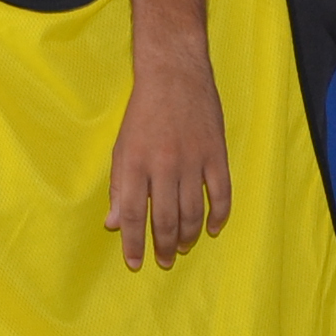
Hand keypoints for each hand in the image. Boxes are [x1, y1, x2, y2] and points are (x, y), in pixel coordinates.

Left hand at [108, 42, 229, 268]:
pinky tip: (213, 229)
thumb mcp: (121, 147)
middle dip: (164, 246)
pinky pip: (221, 193)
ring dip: (189, 235)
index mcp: (135, 163)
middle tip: (165, 261)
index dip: (134, 243)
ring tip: (184, 247)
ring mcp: (193, 160)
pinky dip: (219, 215)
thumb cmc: (143, 111)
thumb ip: (119, 186)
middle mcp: (164, 165)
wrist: (174, 73)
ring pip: (193, 211)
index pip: (133, 215)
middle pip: (165, 219)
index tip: (136, 263)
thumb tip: (114, 224)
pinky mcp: (216, 153)